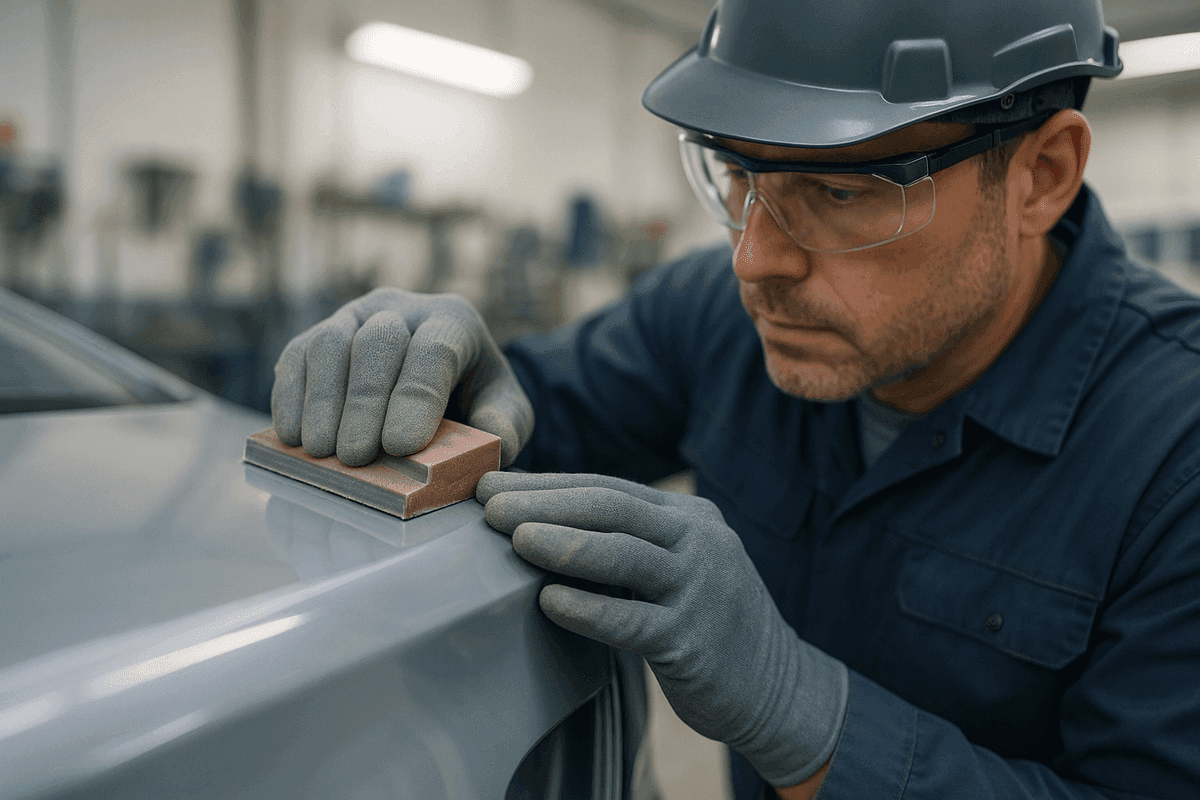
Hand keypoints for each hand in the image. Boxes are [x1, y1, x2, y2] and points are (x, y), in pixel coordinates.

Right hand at [271, 288, 533, 466]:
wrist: (444, 384)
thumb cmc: (476, 399)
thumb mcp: (506, 412)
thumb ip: (505, 424)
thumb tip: (487, 438)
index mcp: (454, 321)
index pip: (435, 351)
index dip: (416, 398)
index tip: (401, 446)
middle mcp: (402, 309)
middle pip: (378, 343)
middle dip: (365, 403)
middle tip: (356, 457)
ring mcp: (355, 316)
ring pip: (331, 344)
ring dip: (323, 402)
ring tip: (322, 452)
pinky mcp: (318, 334)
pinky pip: (297, 356)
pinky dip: (291, 396)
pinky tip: (293, 436)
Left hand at [476, 471, 847, 787]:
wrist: (777, 686)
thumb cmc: (705, 622)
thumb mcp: (679, 565)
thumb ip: (630, 542)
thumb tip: (538, 522)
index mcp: (690, 518)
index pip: (610, 488)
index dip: (549, 484)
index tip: (495, 486)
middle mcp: (700, 542)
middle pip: (614, 510)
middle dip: (547, 503)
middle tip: (491, 506)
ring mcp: (701, 590)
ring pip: (625, 556)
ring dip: (564, 544)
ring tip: (514, 539)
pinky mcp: (694, 641)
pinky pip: (632, 621)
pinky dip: (588, 609)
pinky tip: (548, 602)